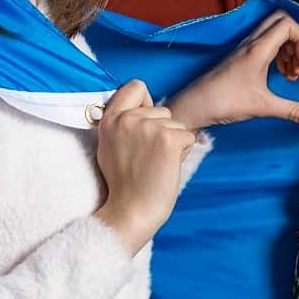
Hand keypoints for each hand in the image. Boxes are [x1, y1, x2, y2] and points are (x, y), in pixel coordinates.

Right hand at [93, 79, 195, 253]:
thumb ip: (122, 124)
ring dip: (172, 143)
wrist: (131, 212)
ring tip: (154, 165)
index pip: (135, 86)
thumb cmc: (125, 185)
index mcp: (109, 119)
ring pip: (176, 124)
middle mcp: (127, 118)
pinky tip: (166, 168)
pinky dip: (183, 153)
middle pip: (162, 109)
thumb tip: (142, 107)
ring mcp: (148, 127)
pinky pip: (188, 137)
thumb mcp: (110, 146)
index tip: (142, 125)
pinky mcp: (168, 139)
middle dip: (161, 131)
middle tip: (146, 158)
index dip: (145, 103)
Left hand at [167, 11, 298, 131]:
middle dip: (298, 40)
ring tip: (291, 72)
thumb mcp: (263, 107)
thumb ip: (293, 112)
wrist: (194, 105)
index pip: (289, 23)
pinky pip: (266, 42)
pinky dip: (278, 53)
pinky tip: (279, 74)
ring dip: (288, 47)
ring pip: (274, 31)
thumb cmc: (224, 102)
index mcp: (258, 48)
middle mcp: (252, 42)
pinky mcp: (242, 56)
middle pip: (282, 21)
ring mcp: (245, 47)